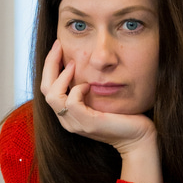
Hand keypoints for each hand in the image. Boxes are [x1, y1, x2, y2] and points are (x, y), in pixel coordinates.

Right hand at [40, 40, 155, 152]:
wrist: (138, 137)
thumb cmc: (122, 115)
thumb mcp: (99, 97)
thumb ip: (87, 85)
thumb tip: (80, 60)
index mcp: (68, 113)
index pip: (47, 87)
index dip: (49, 65)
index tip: (58, 46)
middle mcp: (67, 119)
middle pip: (45, 89)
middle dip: (50, 64)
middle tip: (59, 46)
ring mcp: (76, 123)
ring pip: (52, 96)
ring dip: (61, 77)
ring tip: (73, 64)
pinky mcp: (88, 123)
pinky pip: (71, 103)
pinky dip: (77, 90)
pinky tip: (88, 85)